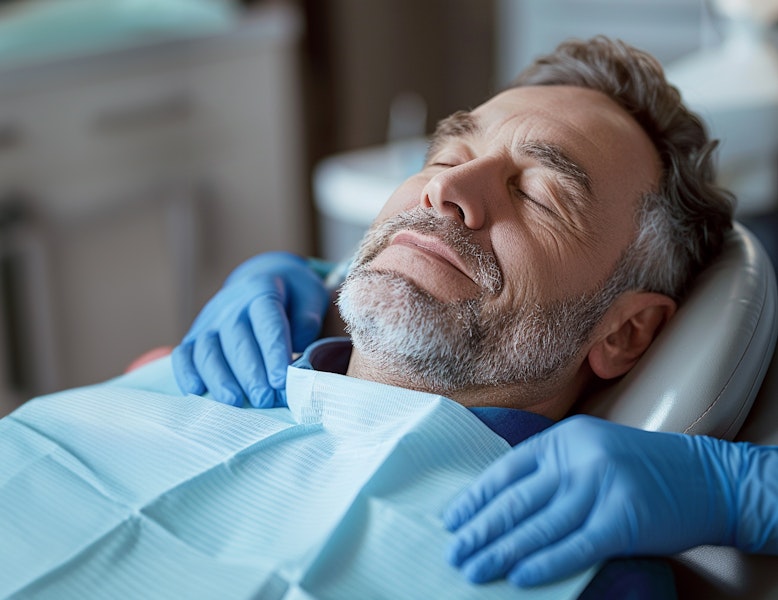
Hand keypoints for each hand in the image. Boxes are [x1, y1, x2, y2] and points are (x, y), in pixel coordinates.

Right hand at [172, 252, 329, 407]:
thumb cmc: (292, 297)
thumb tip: (298, 356)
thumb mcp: (310, 298)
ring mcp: (210, 321)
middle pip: (237, 341)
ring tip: (235, 402)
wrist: (261, 278)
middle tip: (264, 399)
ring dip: (220, 378)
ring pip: (208, 350)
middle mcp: (232, 305)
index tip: (280, 381)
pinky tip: (196, 391)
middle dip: (250, 373)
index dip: (273, 353)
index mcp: (263, 292)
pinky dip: (186, 373)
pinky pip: (183, 354)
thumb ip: (307, 324)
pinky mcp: (195, 335)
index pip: (267, 324)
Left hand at [443, 415, 737, 586]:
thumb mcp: (589, 450)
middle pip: (517, 501)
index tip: (452, 520)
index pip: (507, 471)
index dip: (476, 497)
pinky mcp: (623, 521)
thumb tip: (499, 504)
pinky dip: (544, 563)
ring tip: (473, 569)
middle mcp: (578, 461)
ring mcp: (601, 489)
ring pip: (539, 526)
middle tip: (454, 552)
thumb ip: (550, 469)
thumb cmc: (640, 466)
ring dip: (501, 551)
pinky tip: (518, 576)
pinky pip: (574, 547)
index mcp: (564, 440)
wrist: (705, 477)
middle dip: (481, 529)